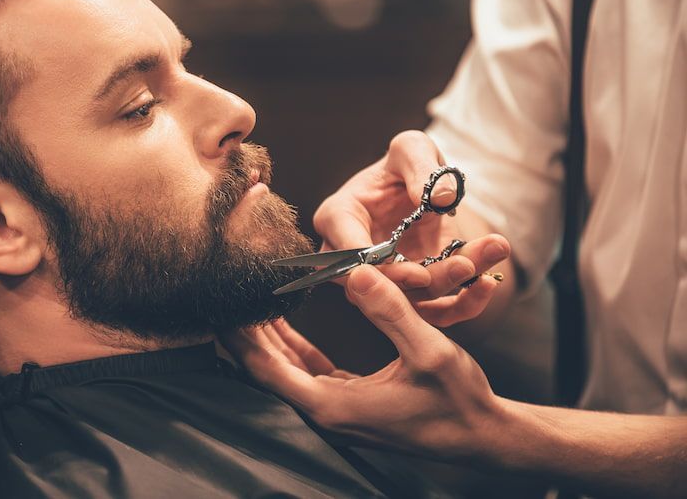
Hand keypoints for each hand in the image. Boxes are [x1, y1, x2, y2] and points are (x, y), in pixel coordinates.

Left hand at [223, 264, 503, 457]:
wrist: (484, 435)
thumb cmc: (459, 400)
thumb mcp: (429, 350)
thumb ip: (389, 311)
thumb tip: (355, 271)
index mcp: (333, 405)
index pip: (266, 369)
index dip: (239, 338)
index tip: (222, 307)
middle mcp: (326, 412)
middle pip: (266, 370)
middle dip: (244, 333)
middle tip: (227, 294)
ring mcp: (336, 411)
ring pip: (285, 371)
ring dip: (265, 338)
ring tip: (248, 301)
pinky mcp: (349, 404)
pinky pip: (307, 372)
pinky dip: (292, 347)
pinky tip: (285, 324)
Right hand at [314, 130, 509, 325]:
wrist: (425, 189)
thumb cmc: (407, 165)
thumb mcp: (411, 148)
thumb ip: (419, 164)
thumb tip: (439, 197)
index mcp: (338, 218)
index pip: (349, 251)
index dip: (380, 267)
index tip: (417, 272)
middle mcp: (353, 258)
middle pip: (379, 285)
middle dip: (424, 281)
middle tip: (464, 265)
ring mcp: (381, 282)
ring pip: (411, 301)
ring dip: (452, 286)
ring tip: (487, 260)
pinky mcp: (414, 295)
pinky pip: (435, 311)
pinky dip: (464, 303)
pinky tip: (489, 281)